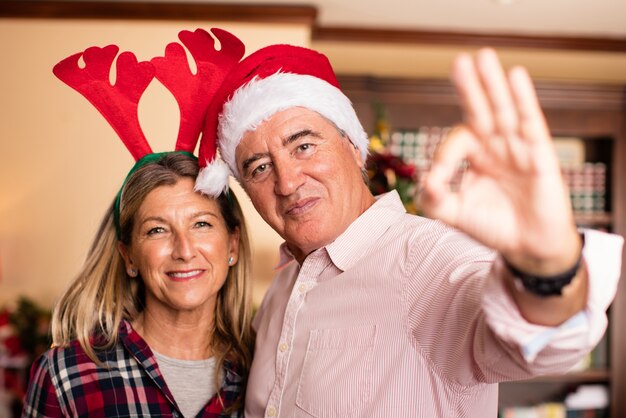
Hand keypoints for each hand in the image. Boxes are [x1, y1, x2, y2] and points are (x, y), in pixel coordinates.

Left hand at [418, 48, 580, 274]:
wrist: (527, 247)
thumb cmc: (493, 227)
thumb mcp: (454, 215)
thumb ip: (435, 200)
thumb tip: (425, 182)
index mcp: (475, 156)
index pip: (457, 140)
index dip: (444, 156)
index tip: (438, 180)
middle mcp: (495, 146)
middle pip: (481, 110)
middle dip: (469, 87)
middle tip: (459, 61)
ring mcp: (517, 147)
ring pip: (504, 110)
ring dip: (493, 84)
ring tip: (483, 57)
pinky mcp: (539, 154)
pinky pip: (530, 122)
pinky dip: (523, 99)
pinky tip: (515, 76)